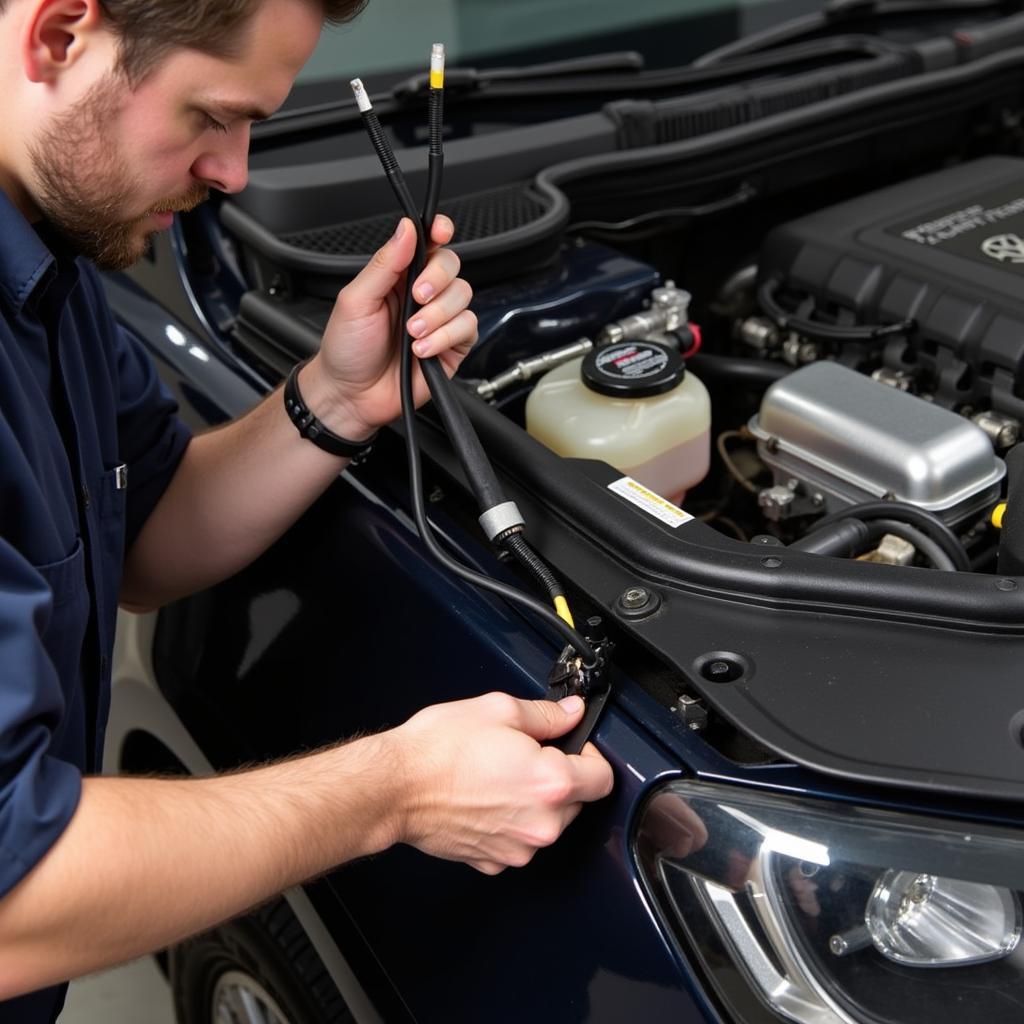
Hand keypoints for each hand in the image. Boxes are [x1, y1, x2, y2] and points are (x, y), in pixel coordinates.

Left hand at [303, 215, 476, 438]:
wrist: (351, 396)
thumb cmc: (347, 350)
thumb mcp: (355, 301)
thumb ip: (384, 264)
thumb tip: (407, 230)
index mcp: (398, 277)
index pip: (427, 244)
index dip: (438, 232)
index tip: (440, 232)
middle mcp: (422, 295)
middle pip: (452, 265)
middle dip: (437, 279)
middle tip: (417, 297)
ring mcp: (440, 320)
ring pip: (463, 296)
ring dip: (437, 316)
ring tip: (412, 334)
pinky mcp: (452, 347)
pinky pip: (467, 329)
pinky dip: (444, 338)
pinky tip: (421, 350)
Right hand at [388, 692, 614, 873]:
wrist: (394, 787)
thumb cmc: (438, 750)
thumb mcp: (499, 710)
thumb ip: (546, 714)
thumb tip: (570, 713)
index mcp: (551, 783)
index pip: (604, 778)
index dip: (591, 756)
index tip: (572, 746)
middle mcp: (541, 824)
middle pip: (577, 802)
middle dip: (560, 778)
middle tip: (526, 755)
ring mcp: (517, 848)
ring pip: (548, 824)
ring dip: (535, 802)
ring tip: (498, 776)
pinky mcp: (494, 861)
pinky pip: (517, 840)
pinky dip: (509, 822)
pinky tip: (485, 798)